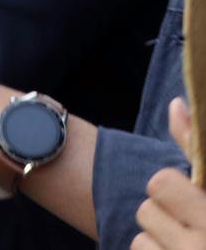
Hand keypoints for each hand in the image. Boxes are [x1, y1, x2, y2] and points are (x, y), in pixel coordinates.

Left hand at [131, 98, 205, 248]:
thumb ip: (197, 147)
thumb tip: (176, 105)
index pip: (161, 184)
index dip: (174, 189)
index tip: (196, 199)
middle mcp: (204, 245)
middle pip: (146, 211)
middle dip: (166, 216)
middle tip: (195, 226)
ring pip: (141, 240)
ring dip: (161, 243)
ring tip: (192, 248)